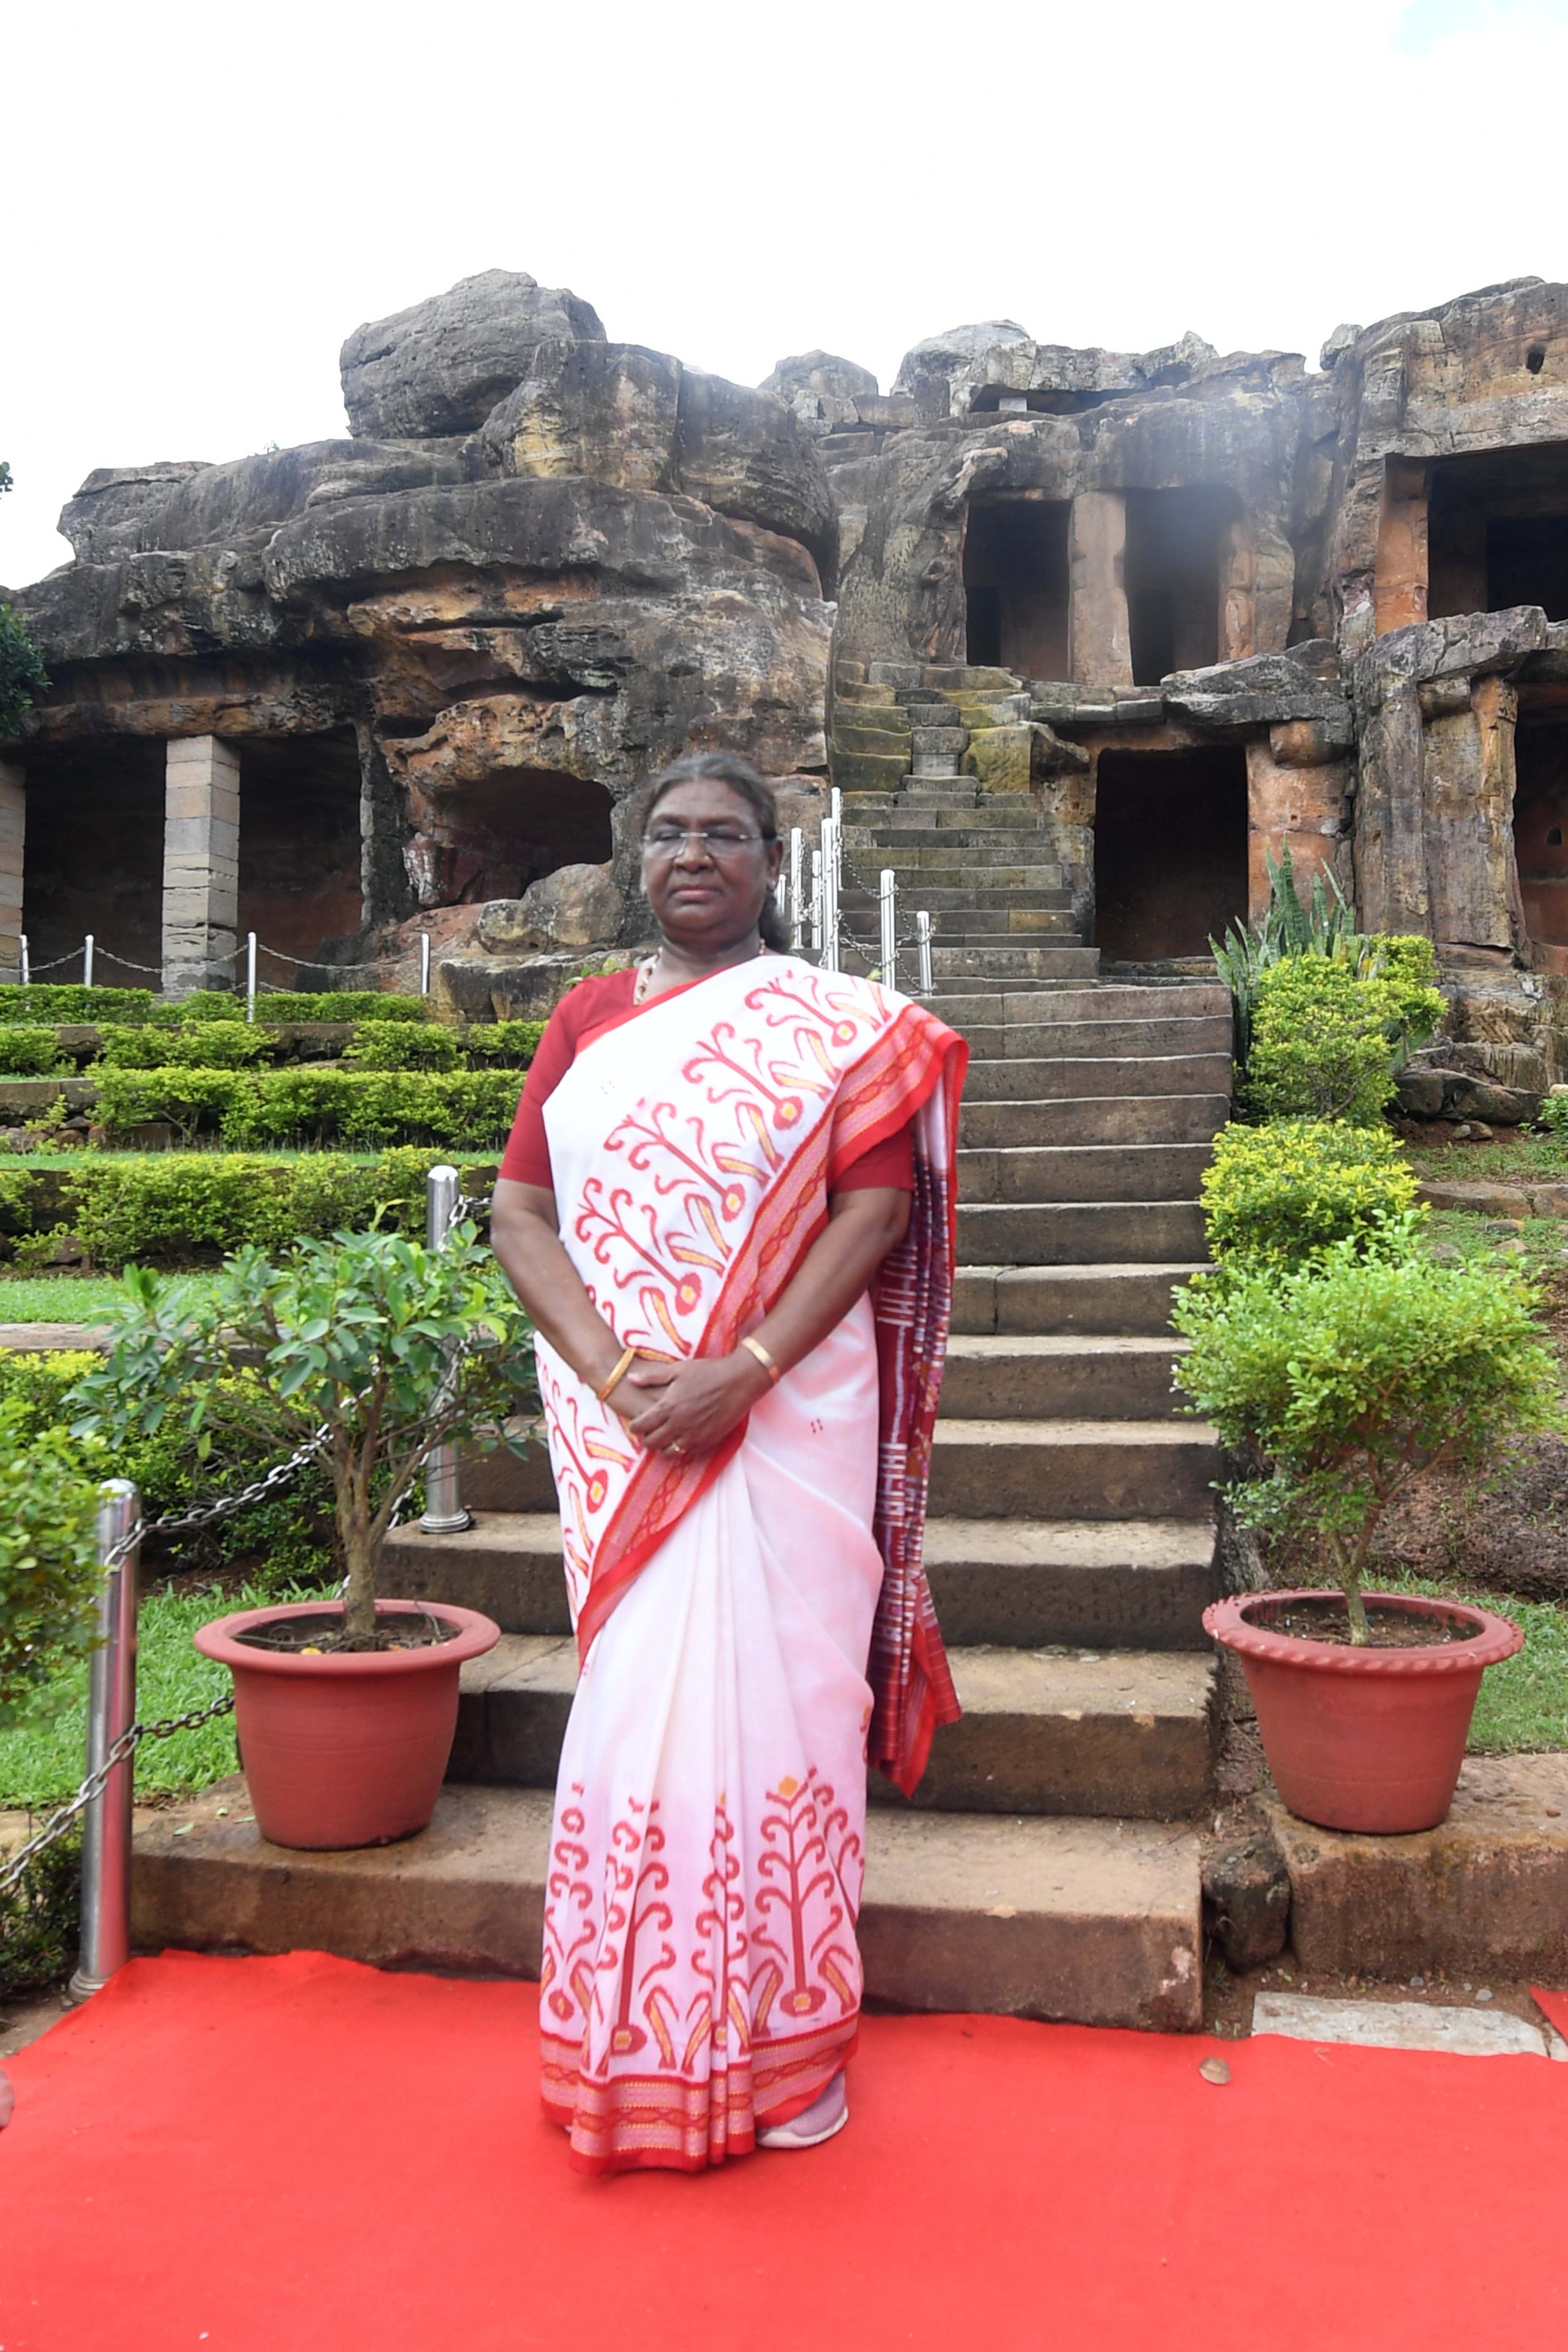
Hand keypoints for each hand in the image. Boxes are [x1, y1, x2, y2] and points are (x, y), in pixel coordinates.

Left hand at [621, 1351, 771, 1456]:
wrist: (739, 1381)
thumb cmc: (709, 1372)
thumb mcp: (678, 1369)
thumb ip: (652, 1377)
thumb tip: (630, 1379)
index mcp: (668, 1406)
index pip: (641, 1426)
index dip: (635, 1426)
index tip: (637, 1422)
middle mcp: (678, 1425)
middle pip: (651, 1443)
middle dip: (646, 1438)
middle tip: (650, 1430)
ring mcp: (693, 1436)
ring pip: (667, 1453)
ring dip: (663, 1446)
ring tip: (665, 1436)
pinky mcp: (707, 1442)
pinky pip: (686, 1454)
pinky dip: (680, 1449)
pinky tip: (682, 1437)